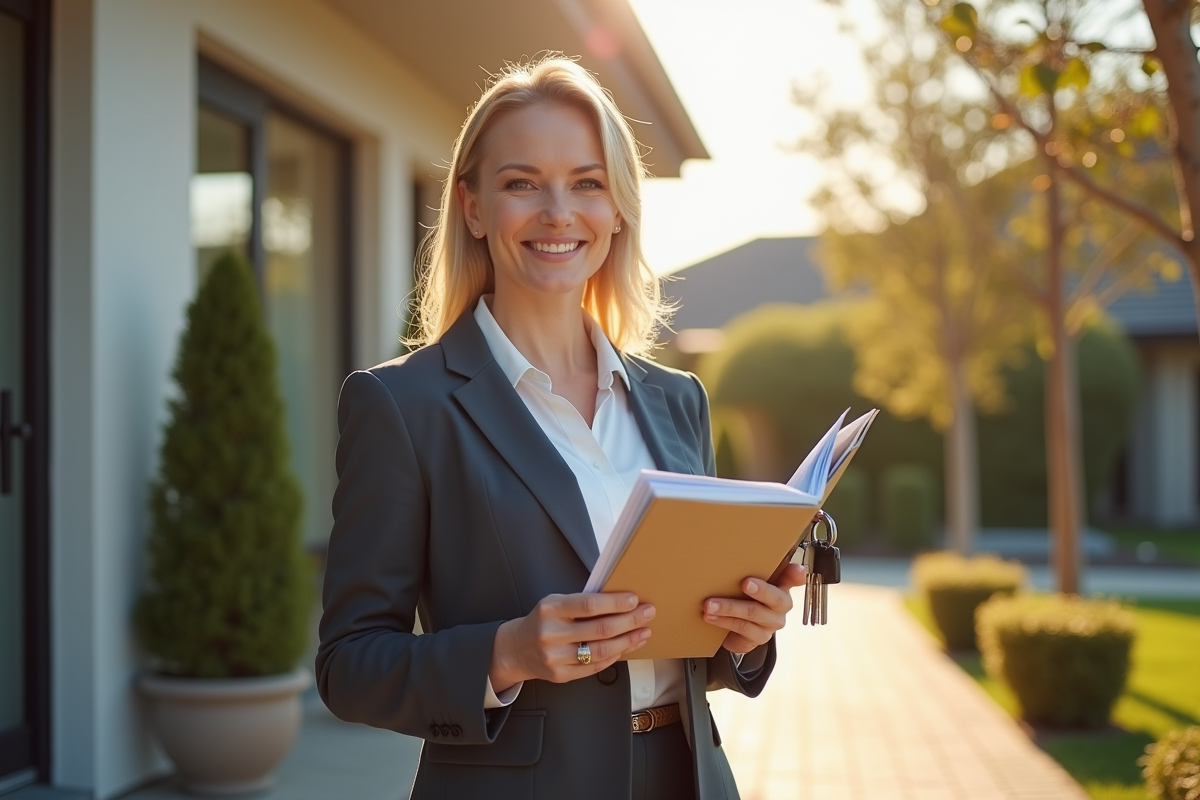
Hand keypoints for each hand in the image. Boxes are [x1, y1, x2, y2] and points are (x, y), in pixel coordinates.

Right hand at [489, 592, 654, 691]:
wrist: (516, 649)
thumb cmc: (542, 621)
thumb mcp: (555, 603)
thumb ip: (581, 603)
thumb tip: (620, 602)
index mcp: (550, 610)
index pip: (588, 605)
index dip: (614, 603)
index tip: (634, 600)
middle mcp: (551, 635)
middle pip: (600, 629)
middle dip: (629, 621)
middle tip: (648, 613)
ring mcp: (555, 658)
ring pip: (601, 651)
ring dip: (627, 641)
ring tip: (644, 632)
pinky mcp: (561, 675)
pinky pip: (594, 666)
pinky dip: (614, 656)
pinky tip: (626, 647)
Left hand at [704, 563, 806, 653]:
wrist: (739, 630)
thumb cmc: (747, 598)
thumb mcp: (752, 581)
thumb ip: (756, 567)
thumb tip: (758, 555)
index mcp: (782, 586)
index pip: (795, 578)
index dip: (795, 574)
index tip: (796, 568)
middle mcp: (781, 606)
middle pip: (775, 598)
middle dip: (760, 590)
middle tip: (745, 583)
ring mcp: (771, 623)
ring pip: (752, 613)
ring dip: (729, 608)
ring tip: (709, 605)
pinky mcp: (759, 638)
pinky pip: (742, 628)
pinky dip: (723, 621)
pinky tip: (710, 617)